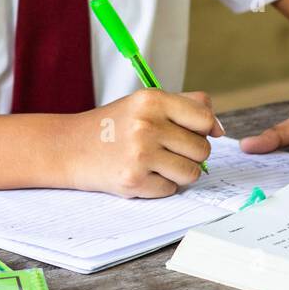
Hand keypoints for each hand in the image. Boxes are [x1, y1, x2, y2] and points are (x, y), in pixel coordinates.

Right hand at [64, 88, 222, 196]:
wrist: (69, 147)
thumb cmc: (114, 125)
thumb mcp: (144, 102)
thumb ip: (185, 105)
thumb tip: (219, 128)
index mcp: (152, 100)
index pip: (205, 118)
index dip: (207, 129)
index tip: (196, 133)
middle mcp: (147, 125)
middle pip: (202, 149)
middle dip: (191, 153)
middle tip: (168, 149)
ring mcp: (140, 154)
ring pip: (191, 172)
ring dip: (179, 172)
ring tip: (157, 163)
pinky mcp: (134, 180)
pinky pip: (171, 189)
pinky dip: (161, 185)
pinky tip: (142, 173)